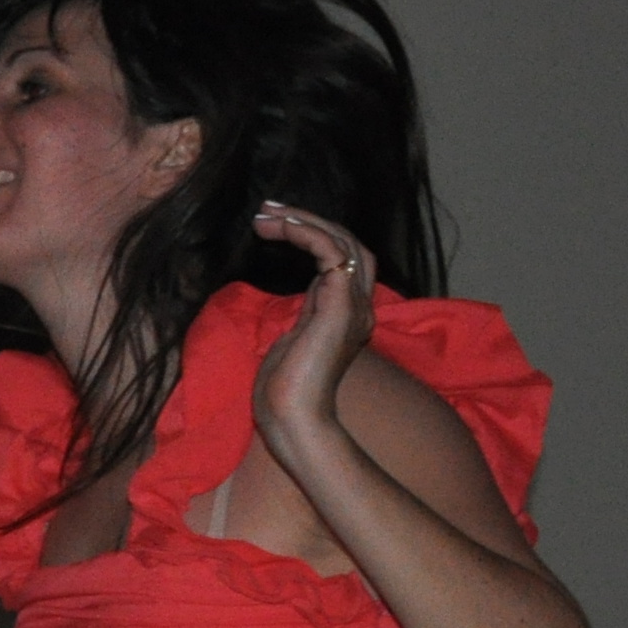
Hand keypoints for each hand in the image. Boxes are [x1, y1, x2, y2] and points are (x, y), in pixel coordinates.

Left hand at [249, 201, 377, 460]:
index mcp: (346, 314)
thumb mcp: (289, 343)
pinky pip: (333, 254)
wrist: (294, 418)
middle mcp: (358, 307)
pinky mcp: (341, 308)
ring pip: (346, 243)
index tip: (273, 223)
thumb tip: (290, 307)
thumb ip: (299, 319)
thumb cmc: (283, 392)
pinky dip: (308, 235)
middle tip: (269, 208)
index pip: (342, 261)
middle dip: (310, 220)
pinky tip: (281, 229)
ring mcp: (355, 307)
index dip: (311, 236)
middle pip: (350, 245)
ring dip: (306, 221)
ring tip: (268, 214)